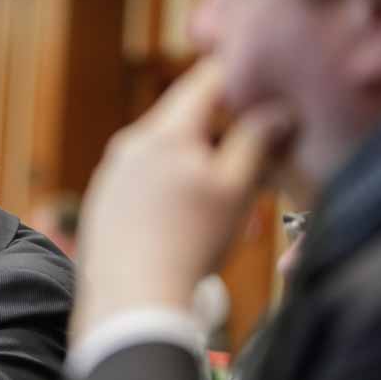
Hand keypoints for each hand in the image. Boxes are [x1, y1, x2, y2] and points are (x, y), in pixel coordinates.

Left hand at [74, 59, 293, 338]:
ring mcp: (110, 174)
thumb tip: (278, 109)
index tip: (267, 92)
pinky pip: (142, 182)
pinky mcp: (102, 204)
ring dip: (198, 166)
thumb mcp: (235, 188)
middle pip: (185, 119)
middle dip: (224, 134)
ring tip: (222, 205)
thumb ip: (258, 139)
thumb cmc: (189, 243)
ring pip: (165, 154)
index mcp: (163, 131)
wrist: (130, 301)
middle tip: (257, 164)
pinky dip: (170, 190)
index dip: (241, 78)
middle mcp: (128, 144)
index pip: (206, 80)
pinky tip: (184, 224)